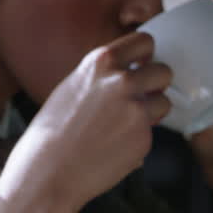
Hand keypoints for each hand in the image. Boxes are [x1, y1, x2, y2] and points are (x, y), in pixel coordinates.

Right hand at [0, 33, 171, 212]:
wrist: (48, 171)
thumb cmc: (53, 132)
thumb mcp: (74, 86)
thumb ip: (104, 76)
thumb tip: (132, 72)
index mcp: (101, 62)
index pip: (145, 41)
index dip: (147, 55)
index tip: (144, 65)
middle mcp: (123, 81)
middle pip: (164, 72)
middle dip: (156, 85)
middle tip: (141, 98)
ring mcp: (137, 109)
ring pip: (164, 103)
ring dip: (152, 113)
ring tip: (124, 125)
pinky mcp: (144, 137)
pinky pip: (153, 132)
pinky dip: (140, 138)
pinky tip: (115, 146)